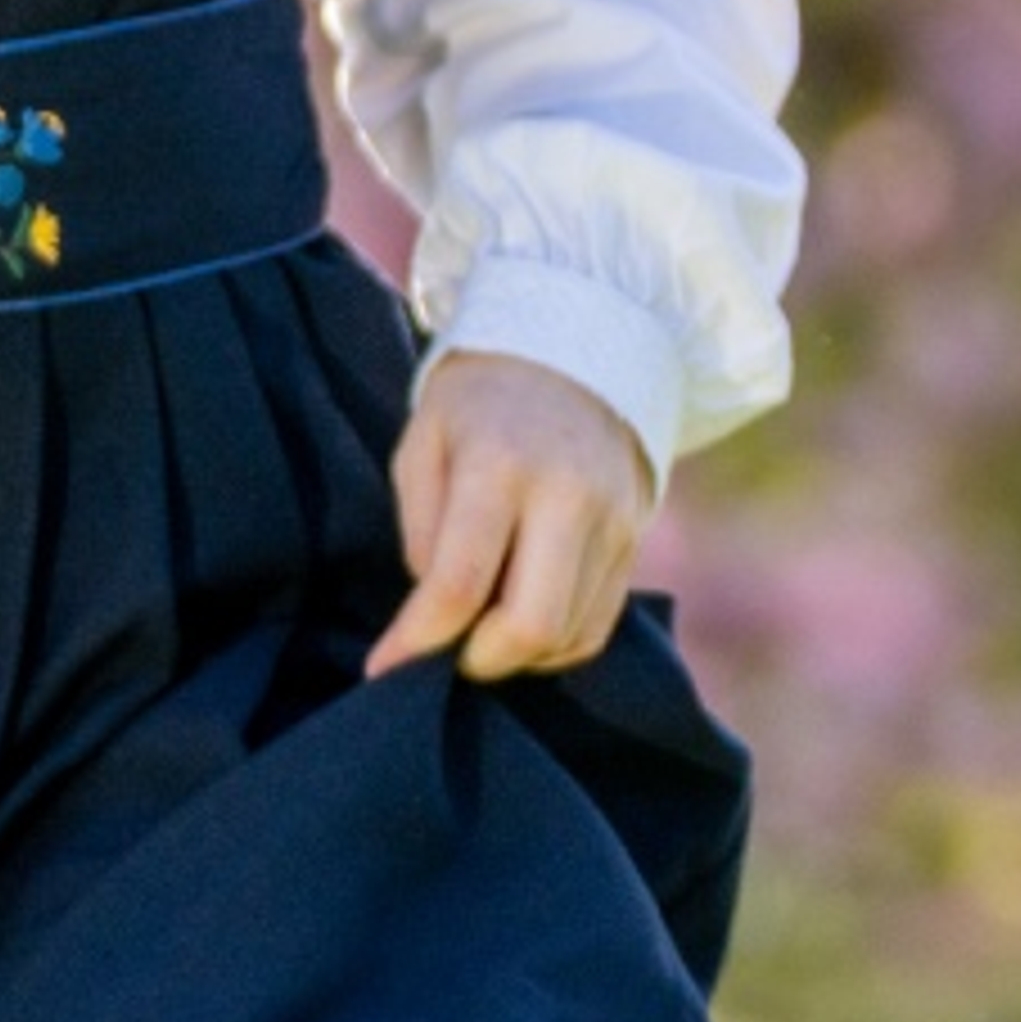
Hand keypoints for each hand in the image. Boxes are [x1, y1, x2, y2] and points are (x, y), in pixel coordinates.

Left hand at [367, 350, 655, 682]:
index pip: (460, 585)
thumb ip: (424, 533)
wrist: (580, 353)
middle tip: (445, 652)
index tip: (386, 668)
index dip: (418, 642)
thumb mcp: (424, 446)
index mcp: (500, 466)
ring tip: (480, 627)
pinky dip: (554, 645)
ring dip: (515, 655)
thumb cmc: (480, 406)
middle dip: (477, 661)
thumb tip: (439, 616)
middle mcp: (569, 496)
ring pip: (568, 637)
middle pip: (531, 626)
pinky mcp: (635, 540)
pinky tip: (520, 620)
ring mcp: (613, 521)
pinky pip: (597, 627)